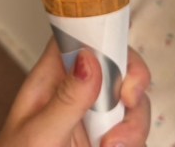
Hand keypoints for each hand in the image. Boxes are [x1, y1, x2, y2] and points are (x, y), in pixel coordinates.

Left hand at [0, 40, 150, 146]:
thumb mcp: (38, 135)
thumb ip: (66, 99)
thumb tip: (88, 58)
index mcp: (52, 79)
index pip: (82, 39)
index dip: (108, 38)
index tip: (122, 65)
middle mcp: (77, 93)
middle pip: (120, 69)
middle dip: (134, 87)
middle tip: (130, 105)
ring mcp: (96, 120)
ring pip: (134, 105)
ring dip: (135, 125)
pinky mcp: (109, 142)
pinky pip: (136, 135)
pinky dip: (135, 143)